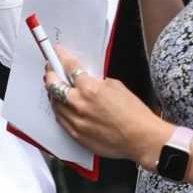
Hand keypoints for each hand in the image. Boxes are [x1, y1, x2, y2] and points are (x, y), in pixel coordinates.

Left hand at [46, 46, 169, 168]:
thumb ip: (97, 82)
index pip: (69, 68)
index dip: (61, 58)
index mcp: (90, 89)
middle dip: (51, 76)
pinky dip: (59, 111)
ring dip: (54, 95)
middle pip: (54, 86)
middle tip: (51, 71)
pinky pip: (60, 120)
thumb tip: (88, 81)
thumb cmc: (134, 114)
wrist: (141, 138)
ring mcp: (76, 122)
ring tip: (57, 89)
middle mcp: (79, 105)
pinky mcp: (76, 135)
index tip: (57, 54)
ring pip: (55, 104)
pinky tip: (63, 107)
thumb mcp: (117, 86)